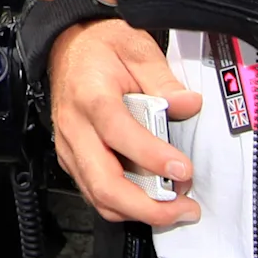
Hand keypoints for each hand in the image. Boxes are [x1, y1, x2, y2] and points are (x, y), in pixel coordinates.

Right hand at [47, 20, 202, 230]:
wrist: (68, 45)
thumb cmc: (99, 47)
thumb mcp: (137, 48)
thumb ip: (164, 80)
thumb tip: (189, 105)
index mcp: (91, 97)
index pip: (120, 135)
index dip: (152, 157)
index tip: (184, 169)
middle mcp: (75, 127)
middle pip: (104, 184)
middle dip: (147, 206)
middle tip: (184, 208)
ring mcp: (69, 147)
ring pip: (98, 196)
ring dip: (138, 211)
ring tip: (174, 208)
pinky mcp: (71, 158)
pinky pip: (95, 192)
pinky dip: (124, 205)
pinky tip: (150, 200)